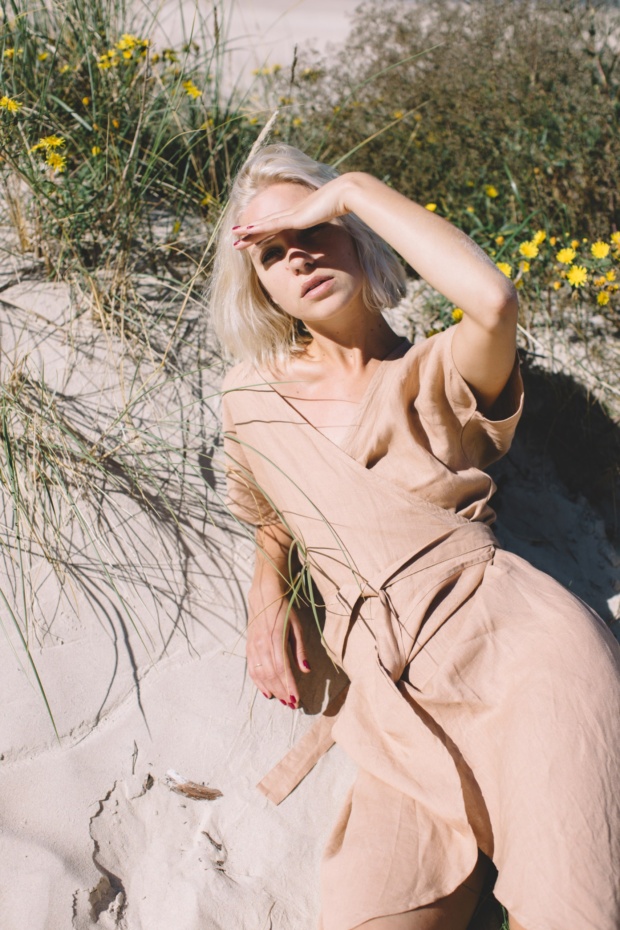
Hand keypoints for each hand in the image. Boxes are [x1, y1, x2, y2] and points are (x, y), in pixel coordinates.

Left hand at [232, 175, 351, 249]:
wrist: (347, 193)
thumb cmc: (345, 205)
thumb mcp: (334, 218)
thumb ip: (328, 222)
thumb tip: (332, 225)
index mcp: (301, 215)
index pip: (278, 224)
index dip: (264, 230)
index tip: (254, 235)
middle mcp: (293, 213)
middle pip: (266, 224)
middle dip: (250, 231)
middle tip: (235, 235)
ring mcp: (292, 215)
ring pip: (264, 225)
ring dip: (248, 231)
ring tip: (233, 236)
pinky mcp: (294, 218)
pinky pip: (272, 226)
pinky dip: (258, 229)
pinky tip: (246, 232)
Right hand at [247, 583, 310, 707]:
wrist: (264, 597)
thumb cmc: (284, 611)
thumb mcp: (297, 627)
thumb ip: (300, 650)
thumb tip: (307, 671)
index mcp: (276, 639)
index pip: (282, 669)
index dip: (289, 686)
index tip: (297, 700)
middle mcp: (262, 645)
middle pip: (271, 675)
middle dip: (282, 692)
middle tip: (292, 705)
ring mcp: (253, 647)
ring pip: (261, 675)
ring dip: (272, 690)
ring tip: (282, 701)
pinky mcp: (249, 648)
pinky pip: (252, 670)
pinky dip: (259, 683)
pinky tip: (267, 692)